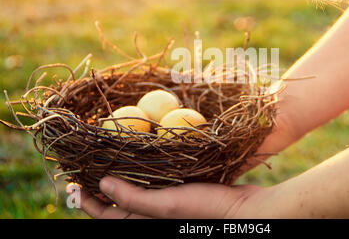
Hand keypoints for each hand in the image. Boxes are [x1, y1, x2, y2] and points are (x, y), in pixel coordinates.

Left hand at [72, 176, 262, 218]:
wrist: (244, 210)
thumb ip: (134, 199)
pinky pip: (155, 183)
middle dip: (102, 188)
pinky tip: (145, 158)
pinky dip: (144, 173)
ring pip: (136, 191)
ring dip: (122, 177)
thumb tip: (102, 185)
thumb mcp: (166, 206)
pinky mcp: (181, 192)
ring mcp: (167, 203)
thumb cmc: (206, 211)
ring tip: (111, 160)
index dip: (87, 201)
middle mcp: (153, 215)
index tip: (73, 183)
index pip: (106, 216)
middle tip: (89, 168)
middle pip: (119, 204)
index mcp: (146, 222)